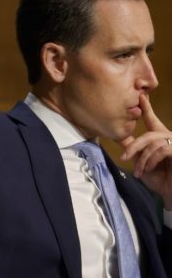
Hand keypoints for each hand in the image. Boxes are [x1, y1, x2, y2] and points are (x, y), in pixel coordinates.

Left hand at [120, 94, 171, 208]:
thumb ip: (136, 151)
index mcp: (160, 139)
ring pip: (153, 143)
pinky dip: (151, 160)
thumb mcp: (142, 163)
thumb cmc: (159, 179)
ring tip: (139, 171)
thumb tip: (123, 140)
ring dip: (142, 159)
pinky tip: (147, 170)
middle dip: (134, 146)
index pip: (152, 121)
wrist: (170, 193)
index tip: (141, 96)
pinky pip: (161, 150)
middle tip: (124, 157)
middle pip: (148, 135)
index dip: (147, 109)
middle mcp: (169, 138)